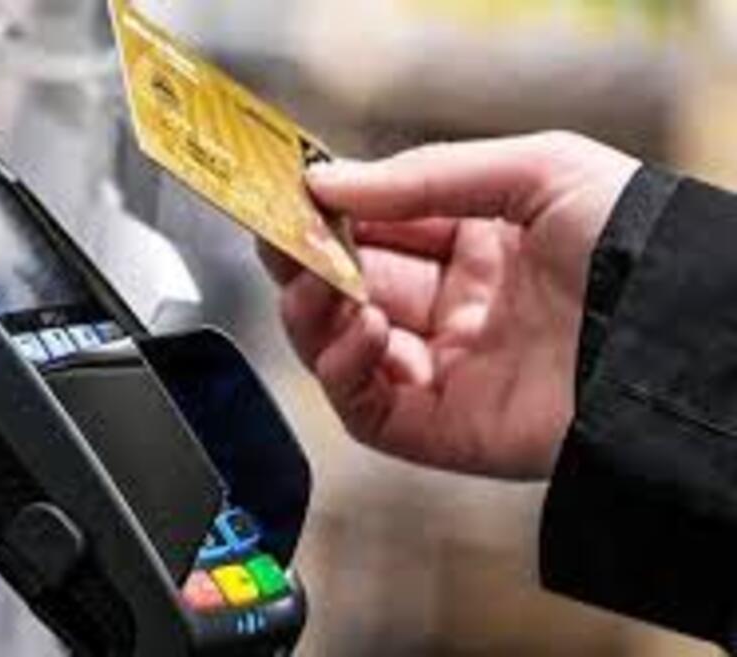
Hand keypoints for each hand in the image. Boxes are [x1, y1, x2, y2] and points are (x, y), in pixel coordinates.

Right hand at [261, 132, 639, 478]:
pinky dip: (342, 372)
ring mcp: (448, 372)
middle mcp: (456, 310)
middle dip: (305, 264)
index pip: (377, 232)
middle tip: (281, 239)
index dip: (330, 216)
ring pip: (340, 351)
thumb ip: (424, 176)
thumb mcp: (536, 171)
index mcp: (478, 248)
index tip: (291, 195)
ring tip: (322, 287)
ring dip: (314, 317)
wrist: (676, 338)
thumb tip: (325, 182)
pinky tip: (361, 332)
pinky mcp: (444, 429)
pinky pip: (365, 409)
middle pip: (346, 290)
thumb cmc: (634, 245)